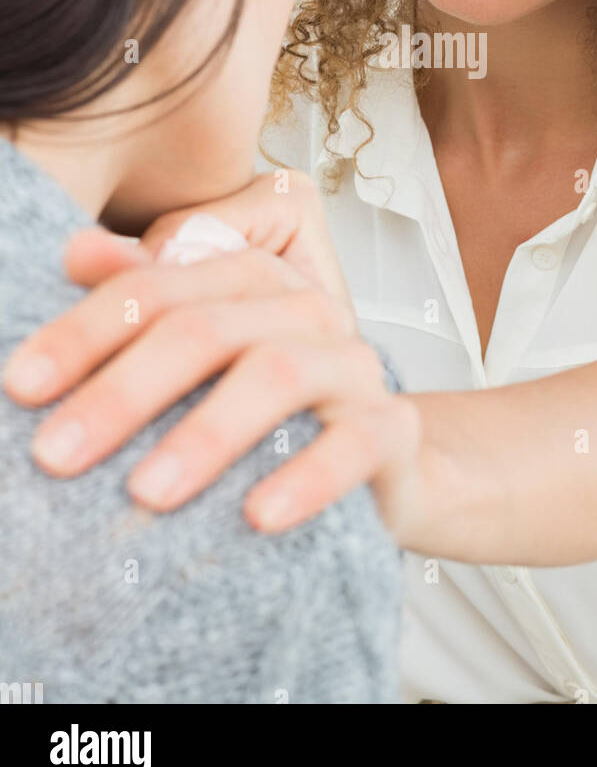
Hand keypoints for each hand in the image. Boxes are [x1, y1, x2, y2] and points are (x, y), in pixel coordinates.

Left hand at [2, 172, 421, 535]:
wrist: (383, 460)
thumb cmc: (276, 405)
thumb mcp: (206, 351)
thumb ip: (148, 298)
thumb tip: (75, 249)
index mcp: (251, 277)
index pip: (158, 288)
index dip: (85, 330)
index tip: (23, 384)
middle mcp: (303, 307)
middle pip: (207, 328)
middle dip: (123, 390)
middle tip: (55, 453)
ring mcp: (351, 364)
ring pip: (277, 373)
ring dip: (205, 433)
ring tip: (145, 493)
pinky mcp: (390, 427)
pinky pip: (355, 443)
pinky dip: (306, 477)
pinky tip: (255, 517)